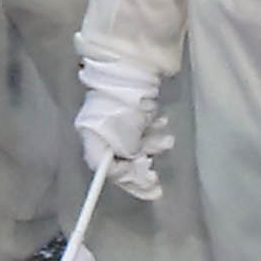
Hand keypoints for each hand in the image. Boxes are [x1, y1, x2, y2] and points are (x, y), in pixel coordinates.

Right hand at [74, 57, 170, 199]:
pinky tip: (161, 122)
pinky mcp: (126, 108)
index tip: (151, 190)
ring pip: (136, 141)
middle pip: (124, 157)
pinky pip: (141, 126)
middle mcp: (100, 131)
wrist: (129, 69)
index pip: (109, 171)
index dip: (131, 183)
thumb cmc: (123, 109)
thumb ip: (127, 163)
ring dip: (153, 143)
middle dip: (145, 162)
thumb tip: (134, 176)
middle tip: (159, 166)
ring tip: (167, 138)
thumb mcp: (124, 141)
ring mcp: (113, 118)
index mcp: (93, 141)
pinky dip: (152, 128)